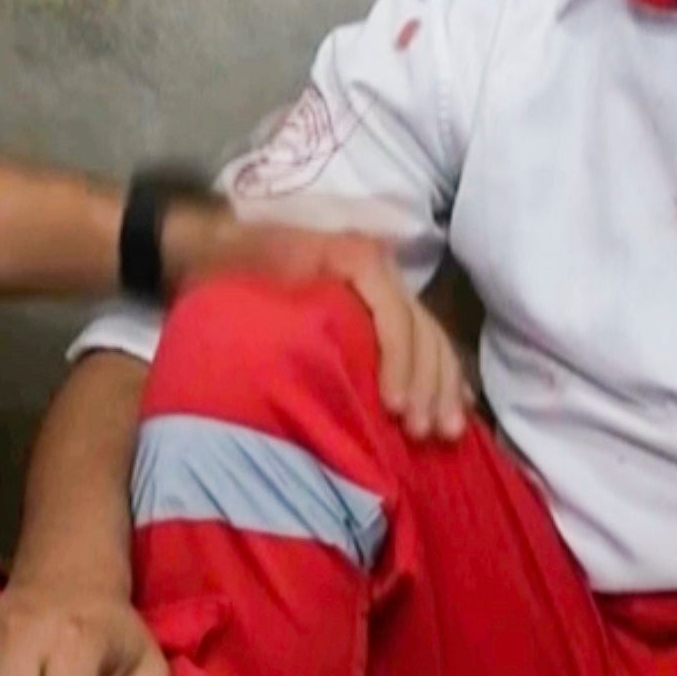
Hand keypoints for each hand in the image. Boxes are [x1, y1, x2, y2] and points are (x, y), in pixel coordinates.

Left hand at [167, 208, 471, 440]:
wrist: (217, 242)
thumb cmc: (230, 263)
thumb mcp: (244, 276)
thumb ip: (283, 307)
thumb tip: (322, 352)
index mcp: (350, 255)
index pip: (391, 307)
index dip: (399, 357)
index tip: (392, 405)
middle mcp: (378, 270)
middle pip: (420, 328)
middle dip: (428, 382)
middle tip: (422, 431)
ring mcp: (386, 291)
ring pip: (432, 338)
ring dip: (443, 386)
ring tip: (445, 433)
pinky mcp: (384, 313)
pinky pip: (428, 344)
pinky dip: (444, 377)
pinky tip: (459, 408)